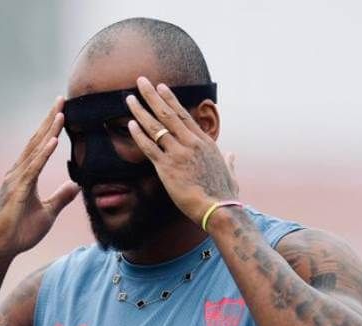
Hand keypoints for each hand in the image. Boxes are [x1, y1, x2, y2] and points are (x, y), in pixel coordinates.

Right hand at [0, 96, 80, 259]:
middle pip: (36, 140)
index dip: (51, 128)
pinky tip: (53, 141)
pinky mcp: (17, 191)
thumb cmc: (19, 232)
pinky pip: (33, 169)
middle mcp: (18, 172)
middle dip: (50, 120)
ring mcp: (15, 180)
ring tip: (61, 113)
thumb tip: (75, 186)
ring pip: (34, 150)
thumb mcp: (47, 213)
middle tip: (61, 99)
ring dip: (48, 131)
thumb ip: (60, 198)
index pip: (40, 146)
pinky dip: (43, 154)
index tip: (62, 110)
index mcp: (24, 176)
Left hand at [125, 77, 238, 224]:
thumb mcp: (230, 173)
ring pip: (156, 127)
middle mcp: (191, 143)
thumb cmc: (225, 194)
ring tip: (129, 99)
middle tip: (141, 81)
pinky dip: (139, 135)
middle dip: (152, 96)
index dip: (170, 100)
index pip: (184, 115)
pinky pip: (149, 147)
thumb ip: (229, 161)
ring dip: (140, 111)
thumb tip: (232, 155)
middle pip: (168, 114)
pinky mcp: (167, 168)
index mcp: (205, 142)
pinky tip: (130, 124)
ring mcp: (178, 154)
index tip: (161, 87)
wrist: (219, 209)